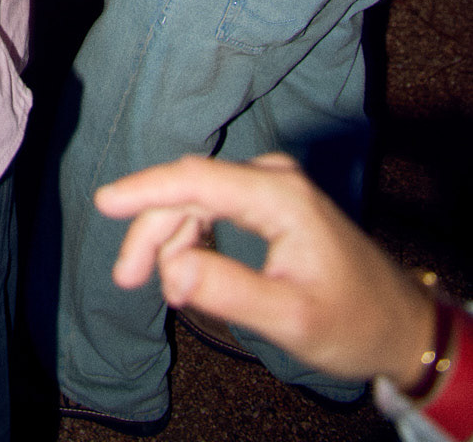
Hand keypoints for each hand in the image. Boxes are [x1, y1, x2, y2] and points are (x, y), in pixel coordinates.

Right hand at [96, 153, 437, 392]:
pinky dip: (192, 237)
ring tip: (160, 288)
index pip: (197, 180)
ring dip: (170, 239)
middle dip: (152, 232)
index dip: (145, 189)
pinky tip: (185, 270)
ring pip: (197, 199)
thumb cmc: (352, 322)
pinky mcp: (269, 201)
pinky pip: (213, 207)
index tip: (104, 201)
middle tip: (127, 279)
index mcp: (280, 197)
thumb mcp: (288, 318)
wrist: (398, 324)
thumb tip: (169, 268)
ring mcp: (271, 187)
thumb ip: (227, 290)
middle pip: (191, 192)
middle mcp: (273, 178)